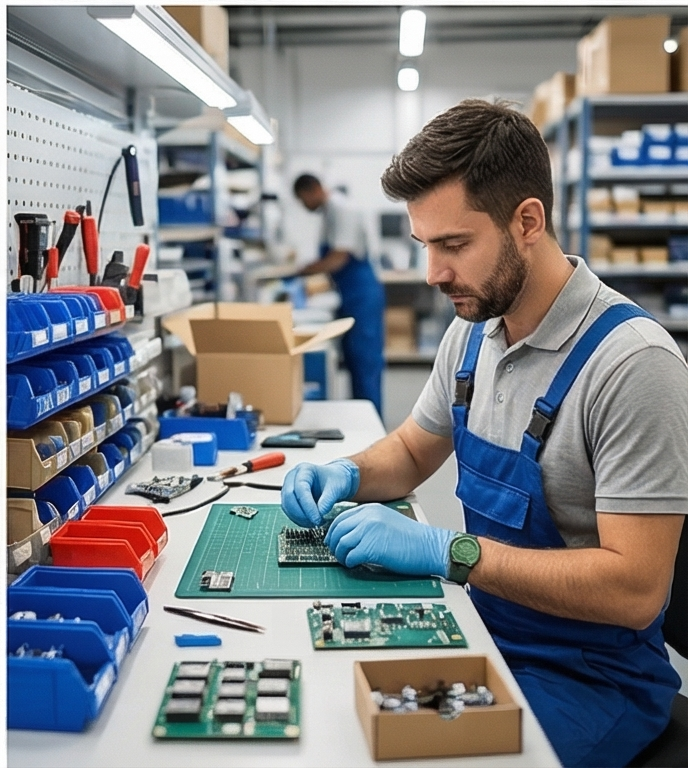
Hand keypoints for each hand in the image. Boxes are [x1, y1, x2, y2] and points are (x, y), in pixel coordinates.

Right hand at [280, 458, 359, 527]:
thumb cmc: (336, 481)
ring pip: (287, 506)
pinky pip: (289, 511)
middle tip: (316, 523)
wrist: (334, 481)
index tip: (317, 519)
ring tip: (316, 523)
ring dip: (300, 518)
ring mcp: (288, 487)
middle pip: (289, 497)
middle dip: (301, 513)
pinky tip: (311, 522)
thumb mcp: (336, 488)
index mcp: (304, 469)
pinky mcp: (288, 498)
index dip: (307, 506)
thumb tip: (320, 513)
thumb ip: (328, 499)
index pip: (300, 488)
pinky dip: (298, 520)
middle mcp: (292, 477)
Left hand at [323, 503, 454, 575]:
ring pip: (340, 543)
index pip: (341, 518)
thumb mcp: (388, 520)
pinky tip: (355, 564)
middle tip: (337, 553)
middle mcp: (368, 517)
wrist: (430, 547)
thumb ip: (370, 523)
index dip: (334, 531)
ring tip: (347, 561)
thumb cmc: (413, 538)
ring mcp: (369, 531)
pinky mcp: (371, 548)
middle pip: (337, 529)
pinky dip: (349, 562)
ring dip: (341, 555)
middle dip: (333, 543)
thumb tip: (351, 534)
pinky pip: (350, 556)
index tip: (333, 540)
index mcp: (371, 510)